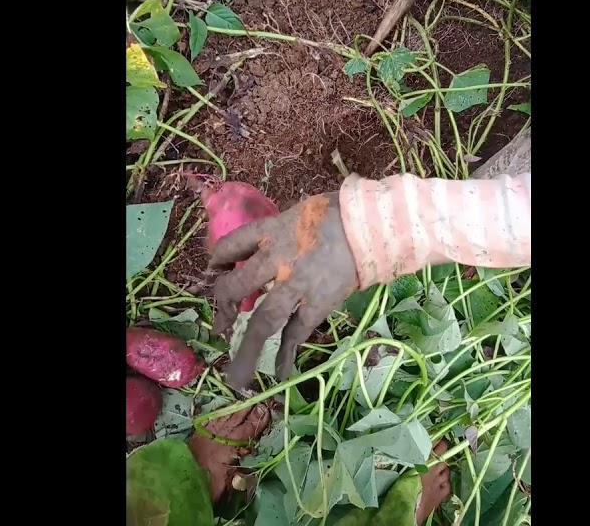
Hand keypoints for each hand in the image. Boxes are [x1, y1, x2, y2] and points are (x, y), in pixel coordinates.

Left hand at [208, 193, 359, 387]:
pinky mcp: (319, 303)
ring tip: (237, 377)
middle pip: (237, 287)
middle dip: (223, 307)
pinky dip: (287, 353)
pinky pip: (297, 332)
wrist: (372, 226)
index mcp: (271, 231)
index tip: (216, 271)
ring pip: (263, 321)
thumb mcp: (299, 213)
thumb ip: (282, 232)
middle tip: (219, 326)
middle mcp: (277, 260)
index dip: (218, 260)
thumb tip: (270, 250)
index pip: (231, 246)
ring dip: (248, 350)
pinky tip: (280, 372)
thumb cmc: (339, 212)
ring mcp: (296, 285)